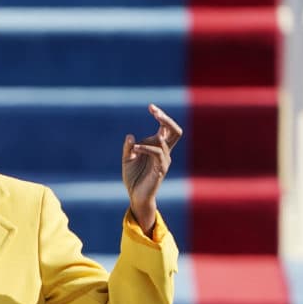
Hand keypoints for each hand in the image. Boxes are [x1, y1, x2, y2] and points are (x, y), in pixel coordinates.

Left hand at [122, 103, 181, 234]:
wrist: (136, 196)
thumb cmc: (133, 177)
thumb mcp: (127, 159)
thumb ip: (128, 147)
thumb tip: (130, 135)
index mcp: (157, 146)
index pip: (165, 127)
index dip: (161, 115)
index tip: (151, 107)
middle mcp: (164, 151)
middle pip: (175, 131)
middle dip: (167, 119)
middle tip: (155, 112)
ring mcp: (164, 160)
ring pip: (166, 142)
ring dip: (150, 138)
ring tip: (134, 146)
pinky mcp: (161, 169)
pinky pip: (157, 154)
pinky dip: (146, 149)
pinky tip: (135, 149)